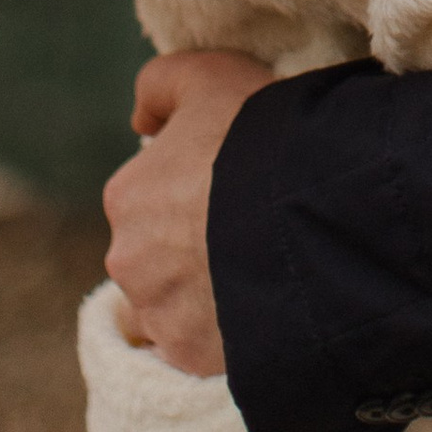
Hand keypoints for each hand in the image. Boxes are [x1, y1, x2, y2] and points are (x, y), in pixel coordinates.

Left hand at [102, 48, 274, 375]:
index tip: (234, 190)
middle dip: (192, 250)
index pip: (150, 201)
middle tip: (248, 233)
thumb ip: (161, 86)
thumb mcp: (207, 75)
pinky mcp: (193, 356)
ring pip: (176, 307)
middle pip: (158, 258)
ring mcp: (160, 313)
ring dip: (205, 297)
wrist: (306, 208)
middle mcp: (127, 259)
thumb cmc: (256, 134)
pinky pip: (203, 348)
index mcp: (126, 197)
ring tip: (260, 274)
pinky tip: (262, 308)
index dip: (194, 193)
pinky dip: (225, 335)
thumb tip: (141, 124)